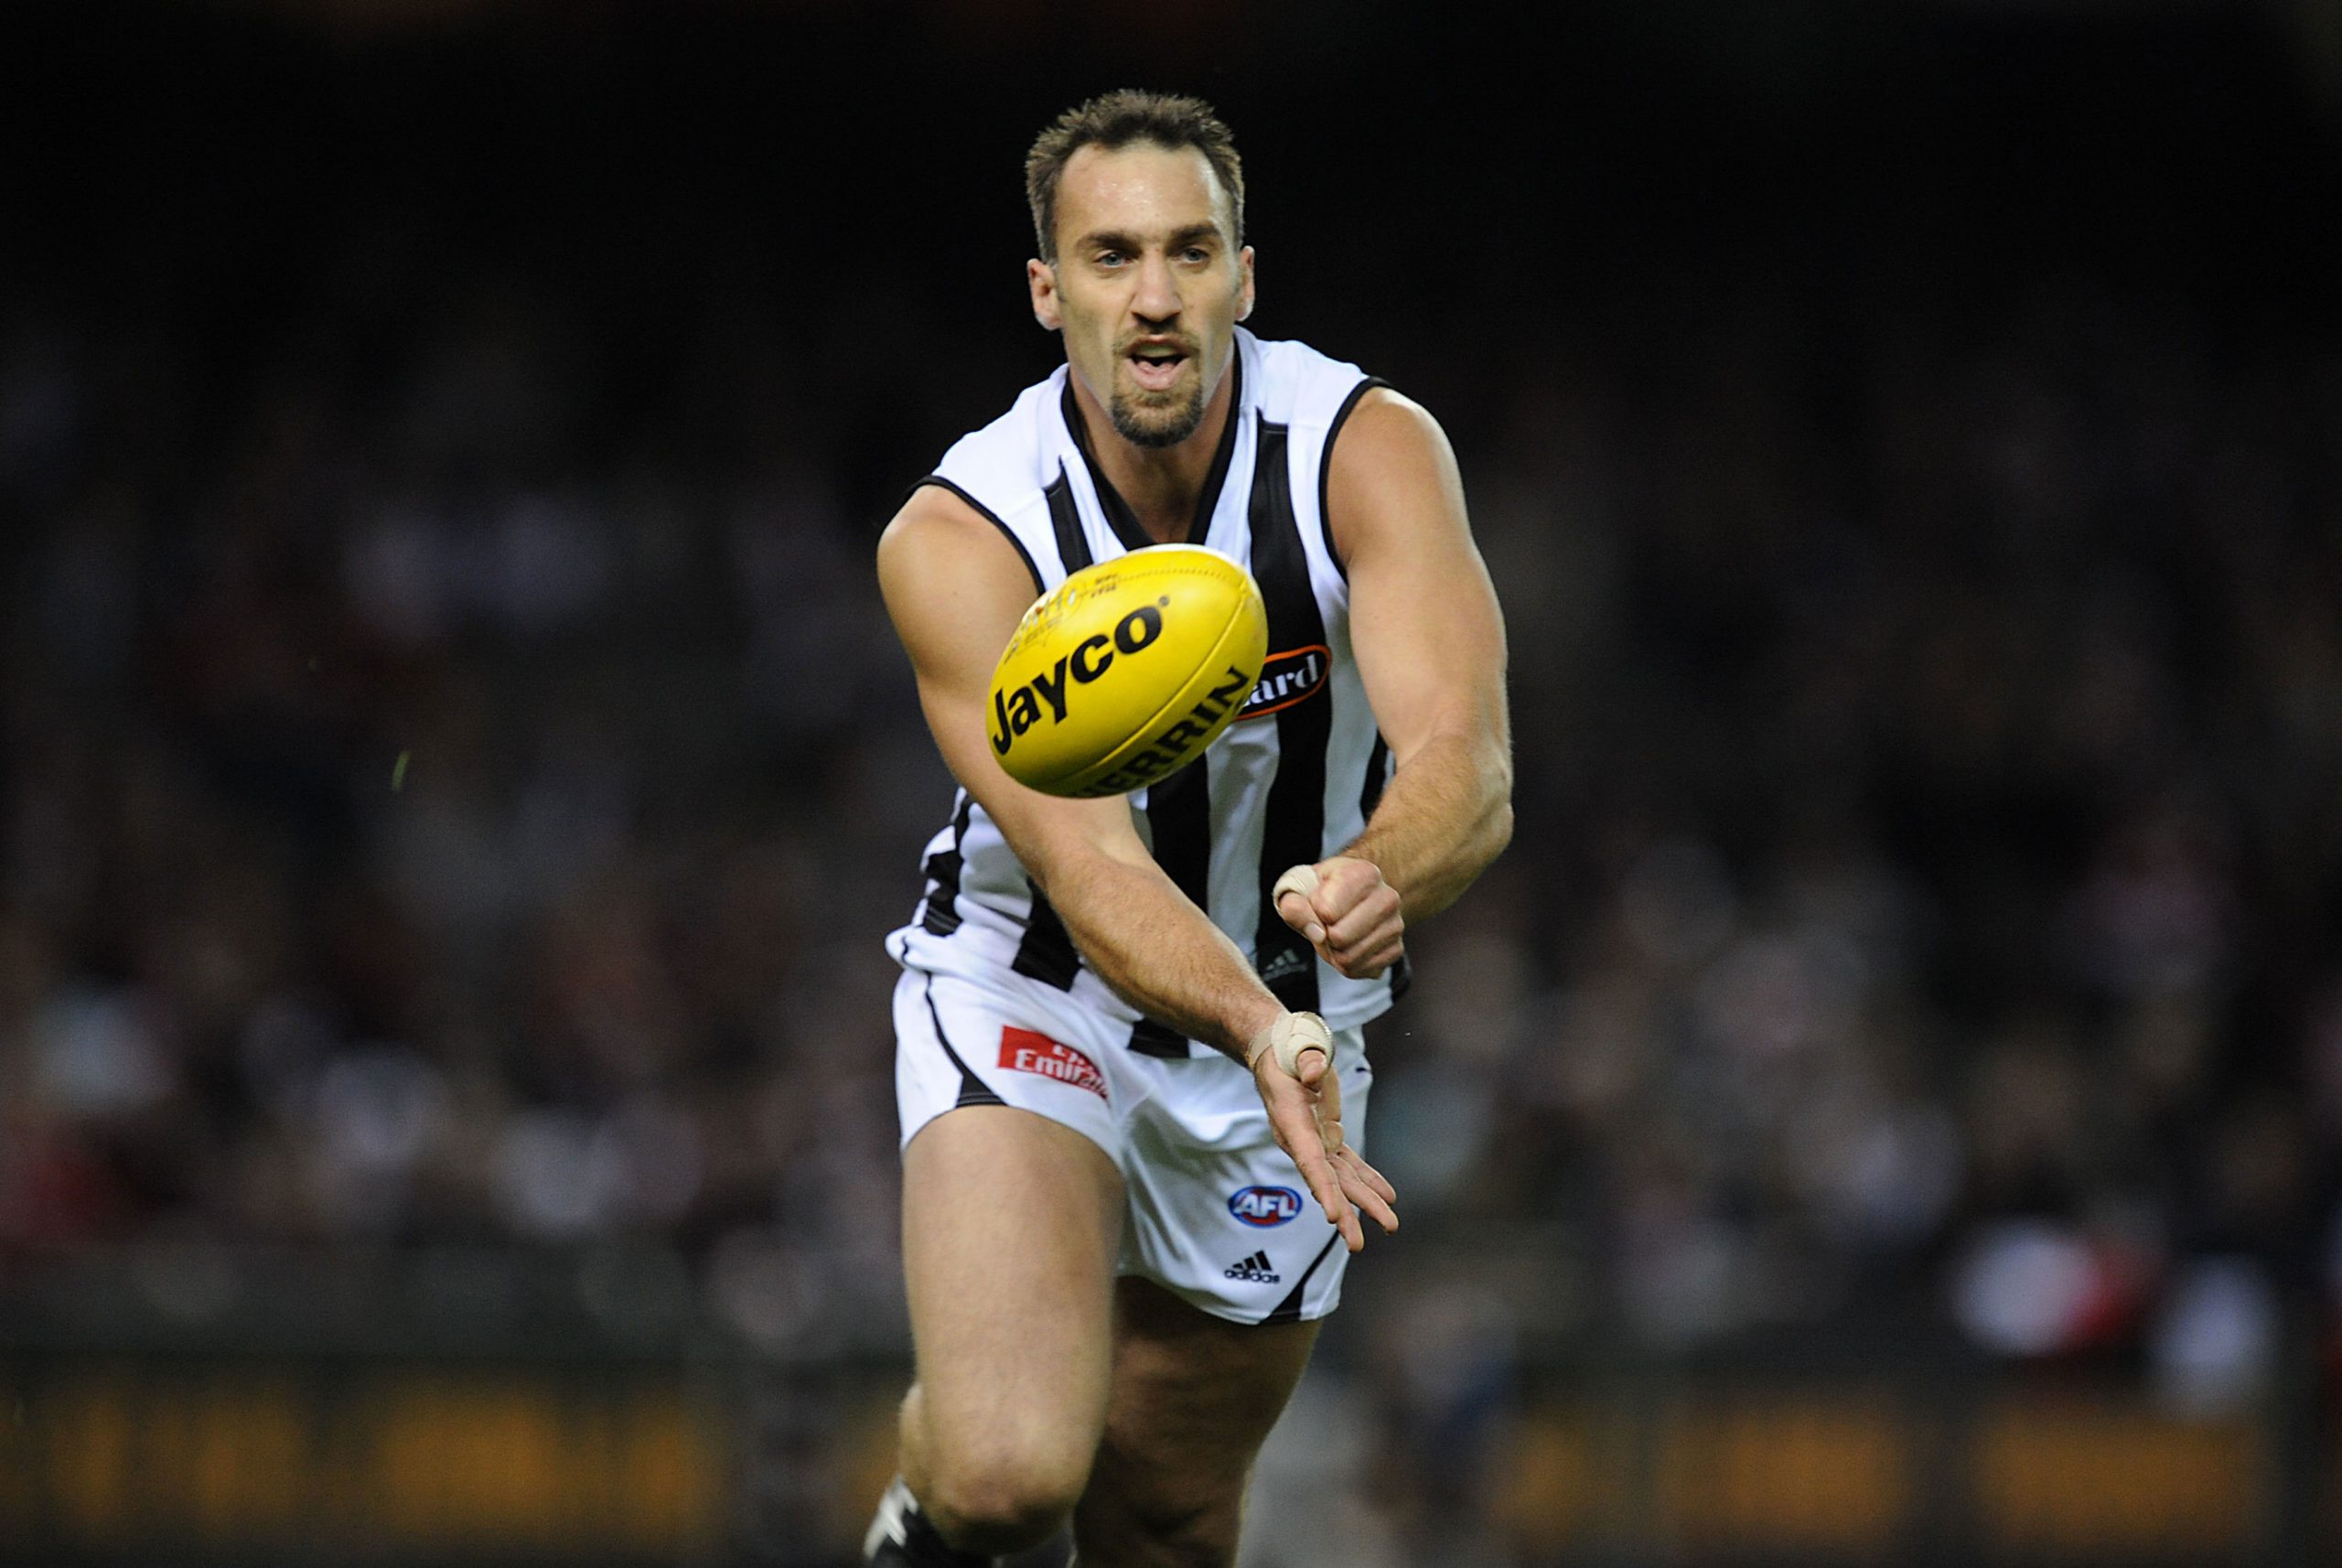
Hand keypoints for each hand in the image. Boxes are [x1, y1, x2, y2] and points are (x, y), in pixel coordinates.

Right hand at [1249, 1013, 1398, 1253]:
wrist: (1277, 1052)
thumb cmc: (1288, 1049)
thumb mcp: (1297, 1047)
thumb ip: (1307, 1060)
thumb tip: (1316, 1074)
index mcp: (1293, 1123)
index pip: (1309, 1161)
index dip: (1322, 1189)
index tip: (1334, 1216)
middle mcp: (1301, 1140)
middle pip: (1326, 1181)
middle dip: (1345, 1212)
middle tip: (1358, 1245)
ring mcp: (1315, 1141)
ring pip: (1341, 1179)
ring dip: (1364, 1202)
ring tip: (1389, 1225)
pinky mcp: (1326, 1137)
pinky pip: (1347, 1165)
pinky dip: (1367, 1180)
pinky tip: (1386, 1196)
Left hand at [1273, 857, 1404, 978]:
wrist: (1350, 895)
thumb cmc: (1322, 889)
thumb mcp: (1299, 887)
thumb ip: (1295, 906)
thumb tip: (1317, 933)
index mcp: (1365, 874)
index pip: (1327, 911)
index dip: (1314, 912)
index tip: (1319, 902)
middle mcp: (1387, 898)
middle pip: (1340, 937)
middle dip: (1324, 936)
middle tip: (1327, 924)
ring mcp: (1396, 925)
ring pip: (1349, 958)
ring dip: (1334, 952)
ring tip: (1337, 934)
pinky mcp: (1396, 950)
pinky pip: (1360, 970)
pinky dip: (1346, 964)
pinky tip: (1349, 945)